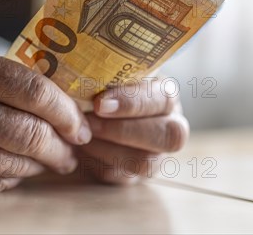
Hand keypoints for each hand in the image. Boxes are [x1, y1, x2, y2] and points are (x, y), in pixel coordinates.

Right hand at [0, 50, 91, 194]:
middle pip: (27, 132)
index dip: (64, 110)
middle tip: (74, 149)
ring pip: (15, 162)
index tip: (80, 123)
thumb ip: (5, 79)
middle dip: (62, 146)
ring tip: (52, 159)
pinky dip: (13, 177)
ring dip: (42, 165)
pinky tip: (17, 168)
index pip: (31, 89)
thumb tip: (64, 103)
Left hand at [75, 77, 189, 183]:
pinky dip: (99, 164)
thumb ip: (105, 76)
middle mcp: (171, 125)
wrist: (92, 109)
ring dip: (108, 150)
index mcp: (166, 94)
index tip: (99, 104)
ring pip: (146, 162)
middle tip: (90, 124)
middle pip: (167, 137)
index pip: (163, 99)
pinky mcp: (137, 175)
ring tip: (81, 137)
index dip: (132, 103)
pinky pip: (123, 178)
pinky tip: (81, 150)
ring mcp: (157, 154)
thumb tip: (81, 76)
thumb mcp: (108, 74)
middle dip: (122, 131)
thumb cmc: (101, 85)